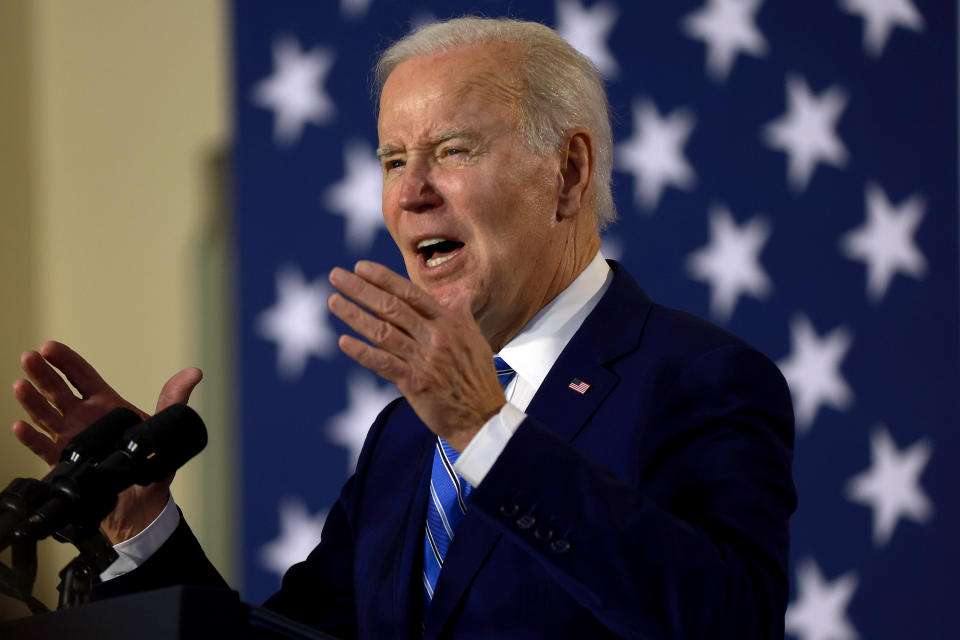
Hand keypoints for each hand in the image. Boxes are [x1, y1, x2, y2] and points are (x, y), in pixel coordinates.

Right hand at [11, 341, 201, 542]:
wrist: (144, 502)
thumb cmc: (152, 461)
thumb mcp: (163, 426)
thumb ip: (174, 399)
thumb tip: (194, 372)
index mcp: (105, 404)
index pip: (81, 376)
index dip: (66, 361)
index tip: (49, 347)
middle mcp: (83, 418)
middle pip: (57, 391)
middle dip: (42, 373)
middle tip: (29, 357)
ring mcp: (71, 439)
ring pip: (46, 416)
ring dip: (32, 401)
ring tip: (20, 385)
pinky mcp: (66, 463)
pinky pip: (44, 449)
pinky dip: (31, 438)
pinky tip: (20, 426)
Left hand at [328, 261, 504, 450]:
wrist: (483, 416)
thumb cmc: (476, 376)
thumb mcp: (473, 338)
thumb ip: (460, 313)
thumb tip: (456, 292)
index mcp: (449, 322)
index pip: (410, 293)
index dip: (383, 278)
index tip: (360, 267)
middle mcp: (436, 337)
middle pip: (392, 307)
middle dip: (361, 289)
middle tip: (336, 275)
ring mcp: (426, 360)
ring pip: (383, 332)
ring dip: (355, 315)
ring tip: (333, 301)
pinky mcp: (417, 384)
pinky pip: (384, 364)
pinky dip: (363, 352)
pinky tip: (344, 342)